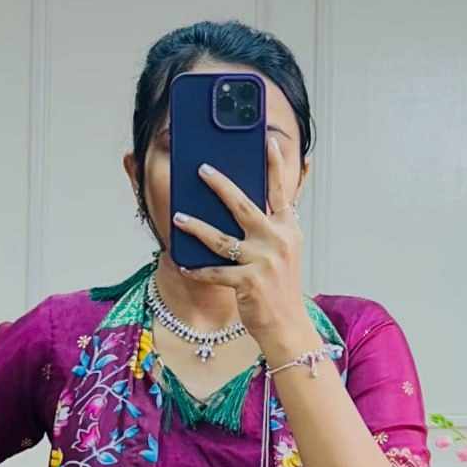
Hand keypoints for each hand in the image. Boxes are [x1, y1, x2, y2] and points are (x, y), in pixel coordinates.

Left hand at [172, 135, 309, 341]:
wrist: (287, 326)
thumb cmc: (280, 288)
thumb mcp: (284, 252)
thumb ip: (272, 226)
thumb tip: (251, 202)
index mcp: (288, 229)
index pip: (280, 191)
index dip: (274, 165)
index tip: (268, 140)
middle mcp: (277, 241)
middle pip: (243, 205)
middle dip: (220, 185)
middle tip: (201, 169)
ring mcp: (263, 262)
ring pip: (221, 239)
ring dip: (196, 227)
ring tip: (178, 218)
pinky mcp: (248, 283)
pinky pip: (215, 272)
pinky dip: (197, 269)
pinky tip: (183, 264)